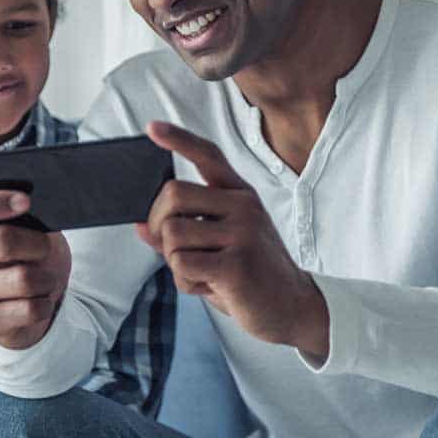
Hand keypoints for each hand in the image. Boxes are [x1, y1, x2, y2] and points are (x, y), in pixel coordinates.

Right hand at [0, 190, 71, 348]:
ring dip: (46, 279)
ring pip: (24, 279)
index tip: (26, 201)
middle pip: (3, 241)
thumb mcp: (33, 232)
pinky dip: (45, 304)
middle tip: (46, 250)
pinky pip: (29, 309)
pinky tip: (40, 302)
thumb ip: (29, 218)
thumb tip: (45, 212)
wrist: (34, 303)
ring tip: (44, 280)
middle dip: (38, 245)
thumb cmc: (32, 258)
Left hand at [136, 121, 328, 357]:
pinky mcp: (237, 265)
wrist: (294, 309)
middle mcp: (244, 206)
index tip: (152, 128)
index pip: (208, 155)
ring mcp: (243, 233)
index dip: (178, 140)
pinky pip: (182, 265)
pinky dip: (185, 283)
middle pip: (173, 193)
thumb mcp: (220, 247)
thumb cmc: (251, 276)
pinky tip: (208, 288)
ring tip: (201, 274)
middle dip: (159, 222)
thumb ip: (183, 233)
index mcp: (241, 195)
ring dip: (174, 261)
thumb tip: (142, 226)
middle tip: (172, 249)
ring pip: (172, 233)